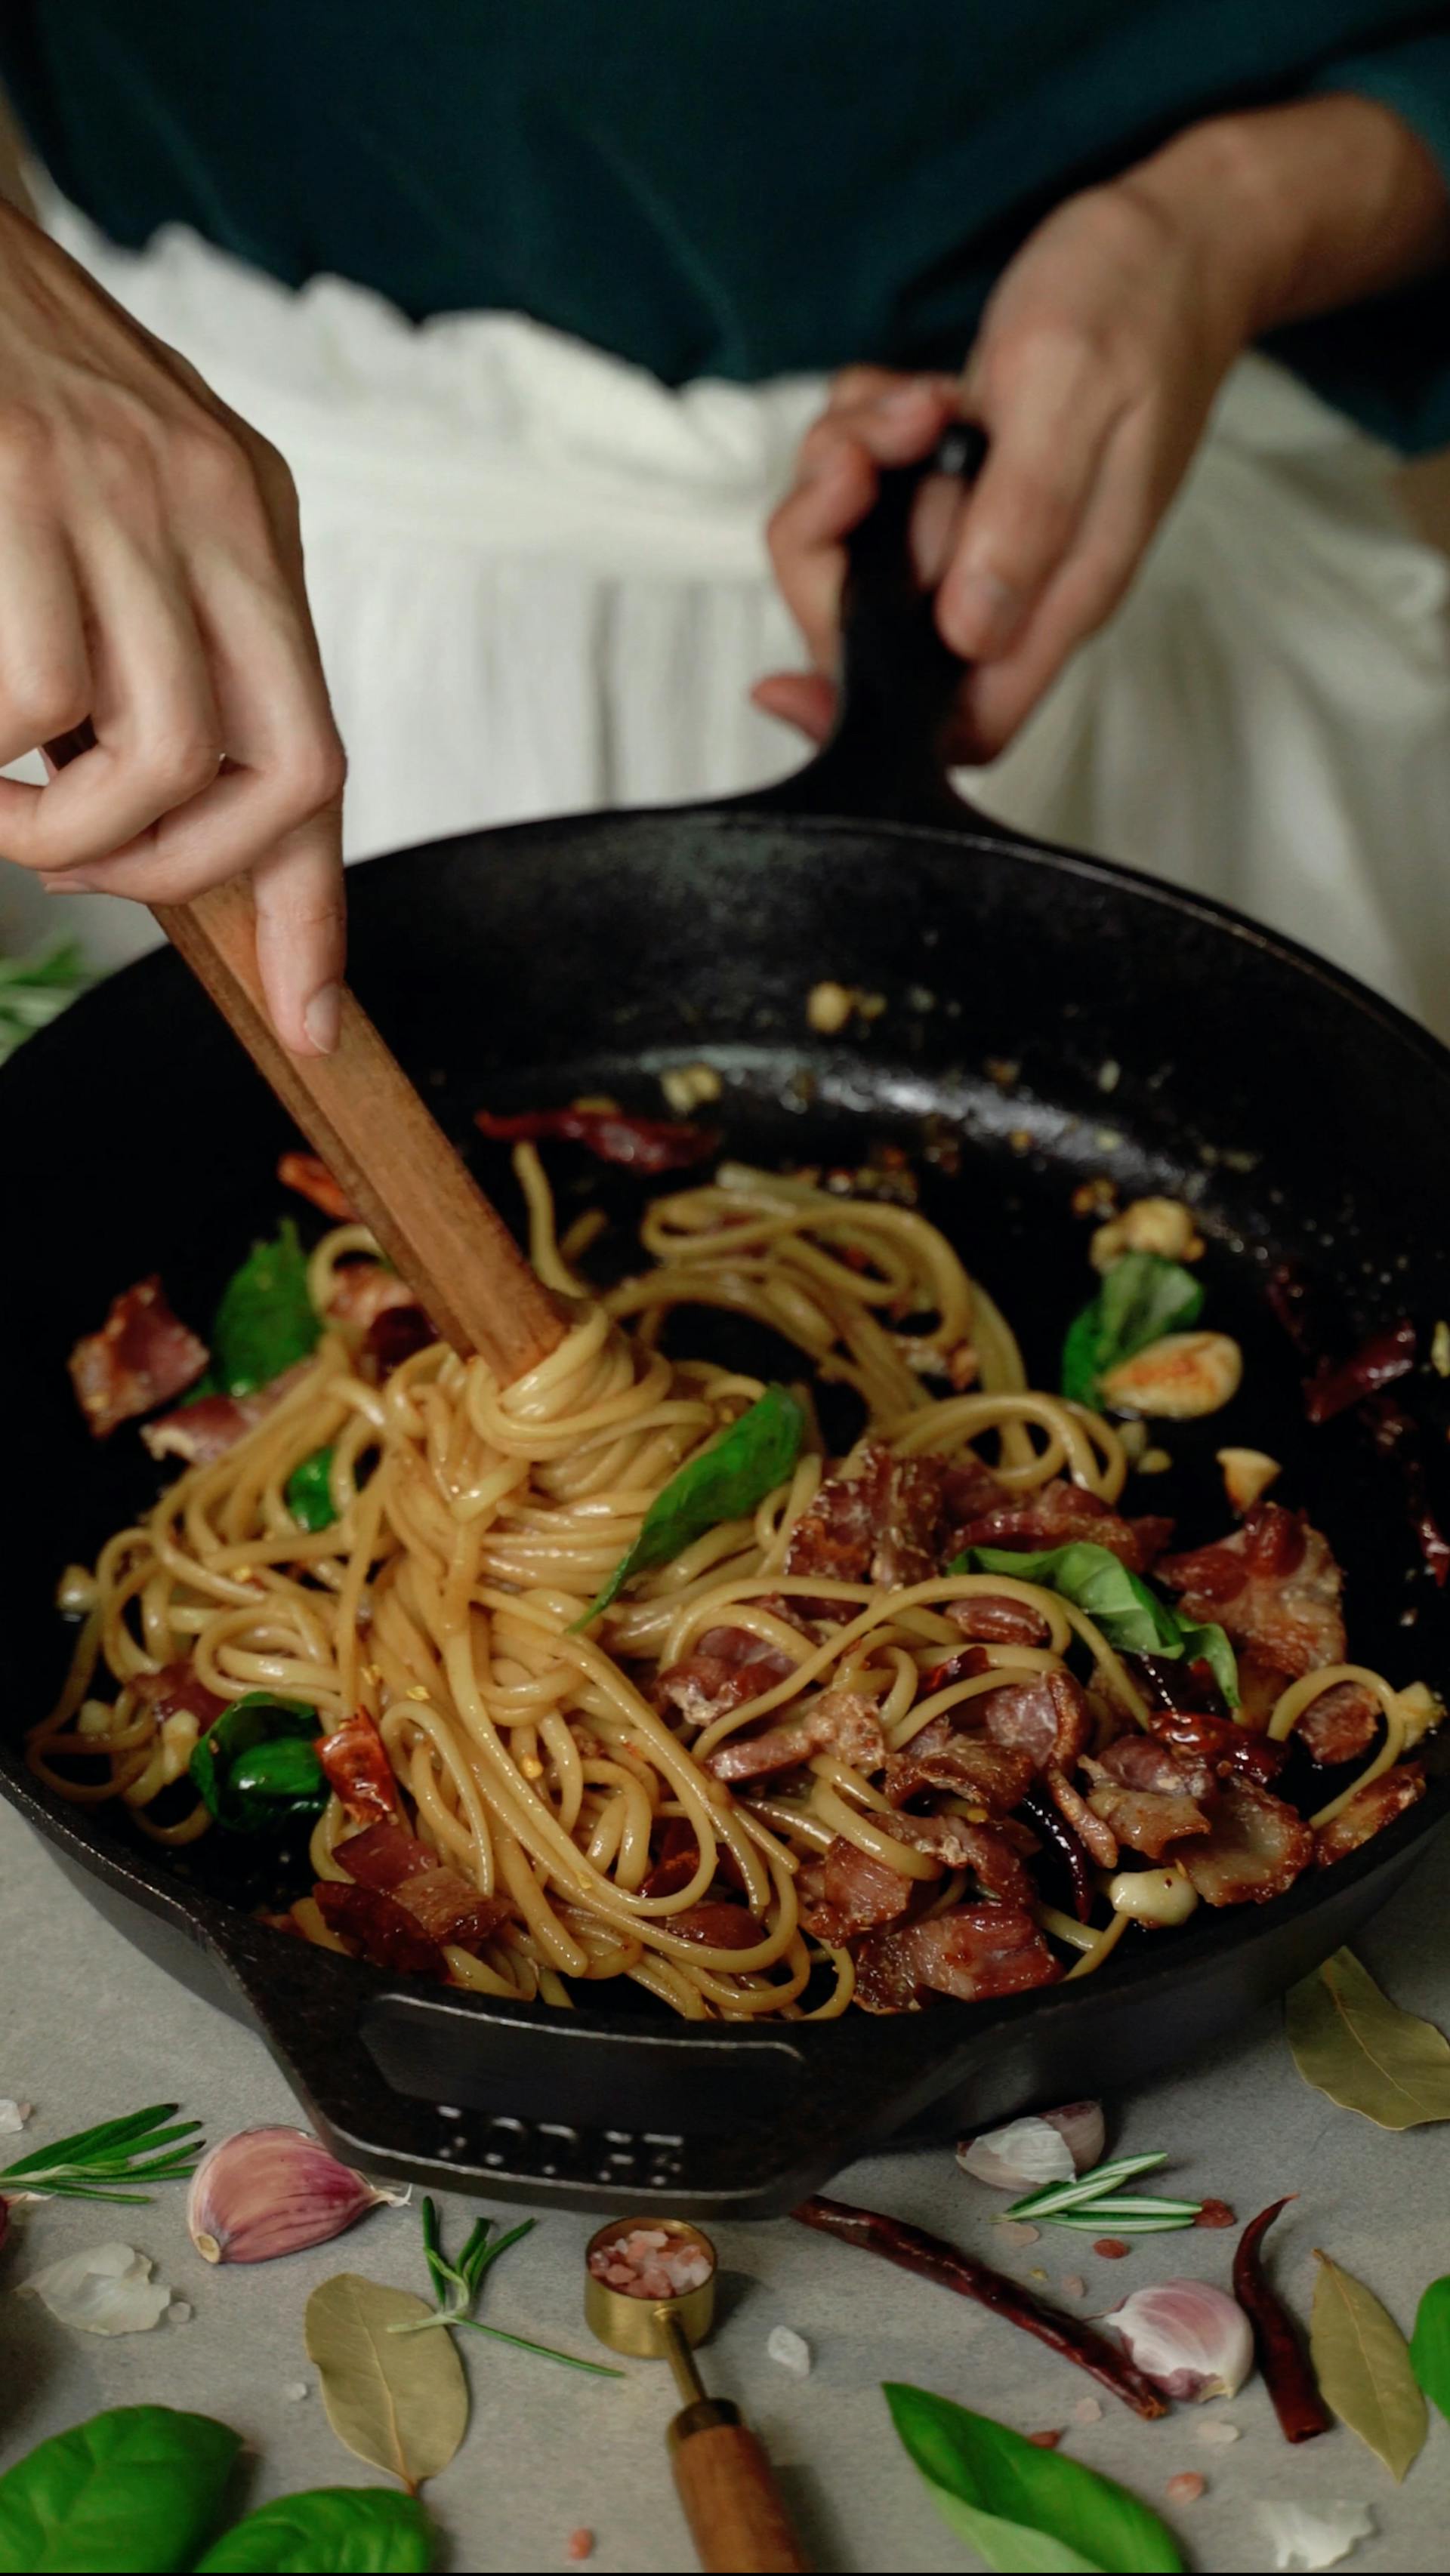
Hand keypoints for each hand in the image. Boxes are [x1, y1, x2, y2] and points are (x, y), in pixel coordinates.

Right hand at [0, 202, 345, 1051]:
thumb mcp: (121, 498)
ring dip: (68, 830)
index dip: (314, 911)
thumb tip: (168, 813)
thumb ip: (163, 636)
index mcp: (249, 523)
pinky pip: (32, 700)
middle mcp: (215, 509)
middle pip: (283, 775)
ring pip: (155, 757)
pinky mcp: (21, 476)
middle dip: (184, 877)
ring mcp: (120, 491)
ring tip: (4, 796)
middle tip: (80, 865)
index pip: (315, 754)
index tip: (309, 1021)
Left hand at [758, 98, 1449, 763]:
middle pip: (871, 637)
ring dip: (846, 473)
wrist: (1173, 242)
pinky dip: (863, 438)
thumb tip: (972, 632)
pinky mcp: (953, 486)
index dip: (865, 719)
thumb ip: (1023, 519)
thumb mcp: (1071, 398)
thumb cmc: (1137, 308)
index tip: (788, 681)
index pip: (960, 723)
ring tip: (912, 408)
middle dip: (834, 549)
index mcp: (1055, 596)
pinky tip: (914, 396)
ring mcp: (978, 537)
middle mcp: (1011, 585)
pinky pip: (864, 492)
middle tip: (868, 459)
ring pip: (854, 555)